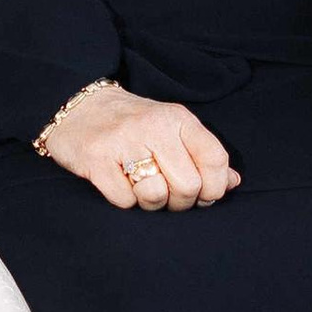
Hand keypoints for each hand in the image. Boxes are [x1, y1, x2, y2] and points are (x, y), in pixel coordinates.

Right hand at [38, 81, 234, 212]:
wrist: (78, 106)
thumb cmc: (132, 123)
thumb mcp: (172, 129)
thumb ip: (202, 154)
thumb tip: (233, 182)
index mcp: (177, 118)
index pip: (215, 159)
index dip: (215, 188)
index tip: (204, 195)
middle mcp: (153, 127)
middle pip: (188, 185)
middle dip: (181, 202)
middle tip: (169, 196)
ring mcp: (122, 142)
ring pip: (156, 195)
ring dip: (152, 204)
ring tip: (144, 190)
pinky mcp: (96, 160)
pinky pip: (124, 200)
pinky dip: (125, 201)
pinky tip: (120, 184)